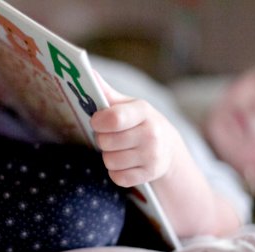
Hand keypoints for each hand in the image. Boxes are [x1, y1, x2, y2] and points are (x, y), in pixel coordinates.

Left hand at [90, 72, 179, 187]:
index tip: (96, 121)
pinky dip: (117, 172)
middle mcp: (152, 134)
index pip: (113, 119)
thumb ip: (105, 92)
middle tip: (111, 137)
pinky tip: (126, 163)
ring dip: (109, 157)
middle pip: (106, 142)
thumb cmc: (139, 122)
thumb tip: (86, 71)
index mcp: (143, 111)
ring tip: (119, 150)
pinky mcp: (150, 175)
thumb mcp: (126, 105)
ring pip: (110, 161)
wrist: (168, 148)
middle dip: (102, 140)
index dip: (98, 122)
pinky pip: (117, 178)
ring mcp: (153, 156)